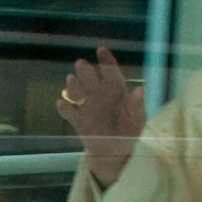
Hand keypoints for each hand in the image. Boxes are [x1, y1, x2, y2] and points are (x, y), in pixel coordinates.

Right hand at [59, 47, 145, 185]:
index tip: (101, 50)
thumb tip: (140, 89)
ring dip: (73, 85)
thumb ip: (137, 104)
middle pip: (91, 79)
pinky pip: (69, 112)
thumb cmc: (130, 129)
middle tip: (81, 64)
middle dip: (86, 71)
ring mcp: (87, 106)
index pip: (110, 71)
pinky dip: (65, 108)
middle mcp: (99, 93)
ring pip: (77, 92)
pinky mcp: (78, 120)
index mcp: (115, 89)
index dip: (106, 60)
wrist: (116, 150)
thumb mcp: (138, 118)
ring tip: (71, 79)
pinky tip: (62, 103)